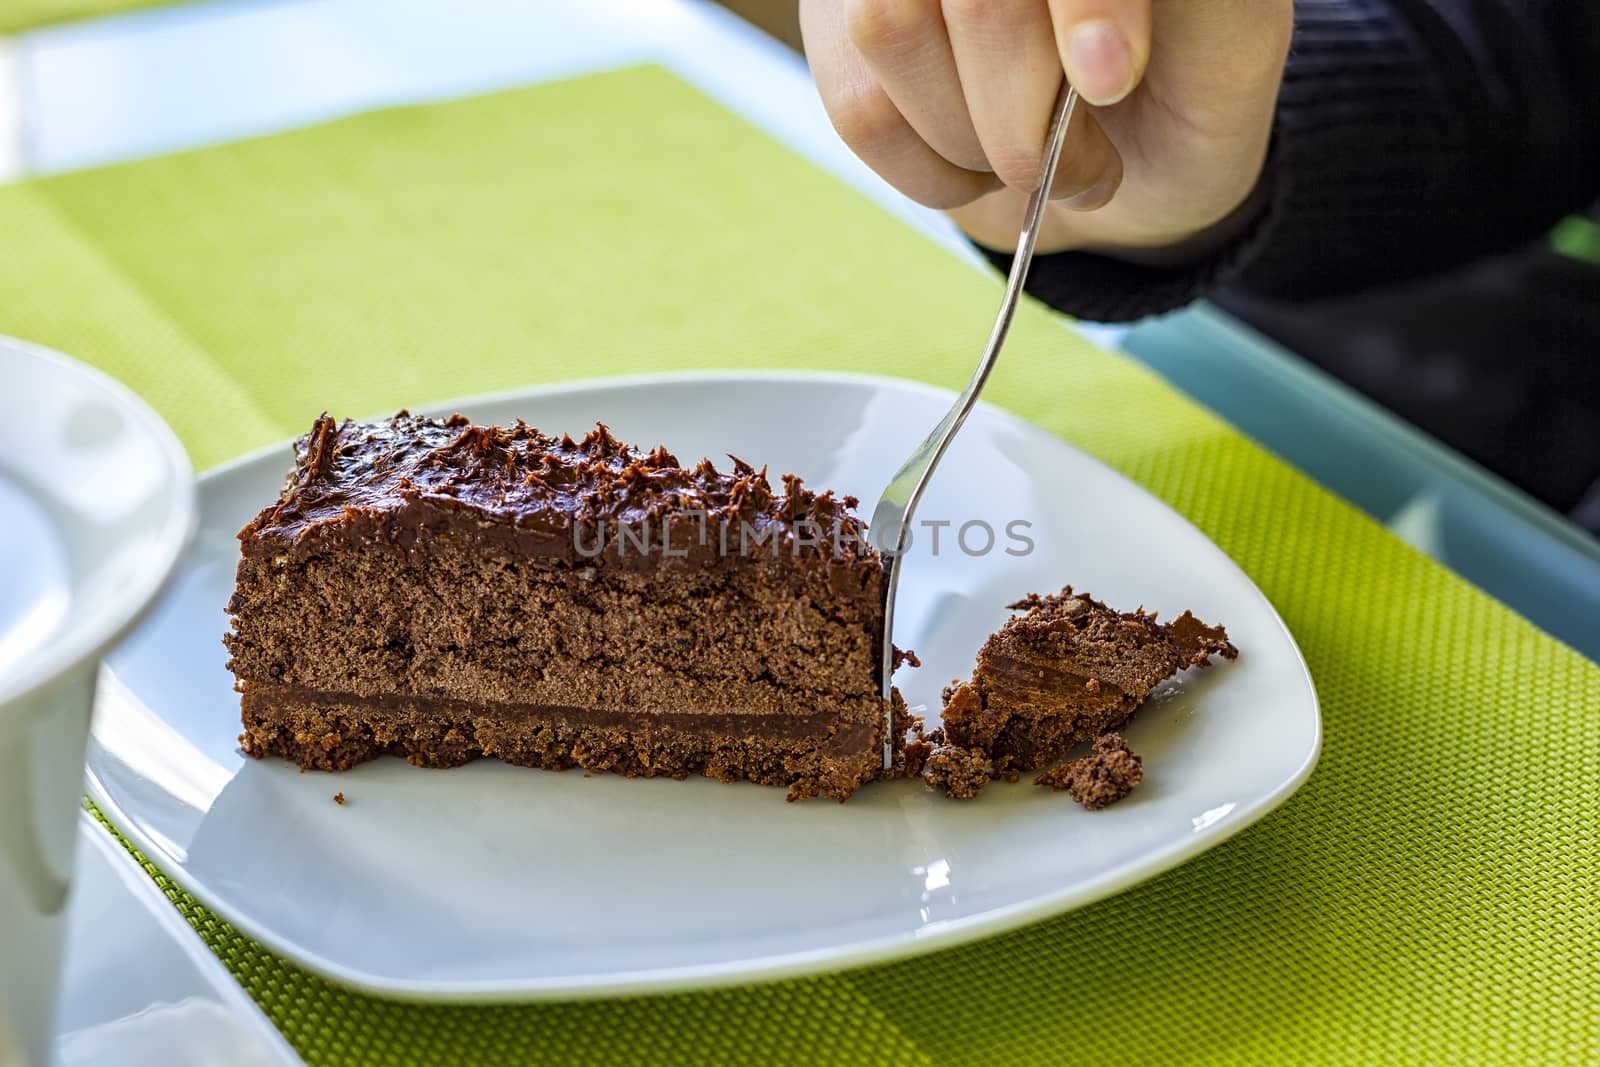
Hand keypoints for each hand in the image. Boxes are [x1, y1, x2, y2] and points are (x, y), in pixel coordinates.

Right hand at [800, 0, 1292, 263]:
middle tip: (1088, 163)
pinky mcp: (838, 20)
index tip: (1109, 80)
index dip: (1084, 5)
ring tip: (1028, 155)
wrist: (1123, 154)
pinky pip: (858, 108)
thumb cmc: (1183, 91)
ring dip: (970, 139)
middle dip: (1025, 110)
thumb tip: (1097, 57)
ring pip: (888, 29)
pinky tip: (974, 165)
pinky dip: (928, 172)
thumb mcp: (1231, 49)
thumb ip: (1204, 15)